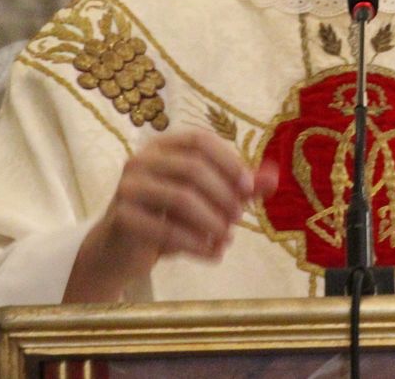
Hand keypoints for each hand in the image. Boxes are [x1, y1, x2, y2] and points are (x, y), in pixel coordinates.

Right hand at [63, 131, 278, 302]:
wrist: (121, 250)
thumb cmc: (166, 218)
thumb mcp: (205, 200)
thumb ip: (238, 187)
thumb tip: (273, 178)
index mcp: (162, 147)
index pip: (200, 141)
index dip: (229, 161)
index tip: (250, 188)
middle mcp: (141, 160)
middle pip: (192, 168)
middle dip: (223, 195)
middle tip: (239, 218)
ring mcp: (128, 187)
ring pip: (181, 198)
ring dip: (212, 221)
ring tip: (227, 238)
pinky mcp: (122, 217)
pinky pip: (166, 229)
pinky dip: (197, 244)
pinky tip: (214, 255)